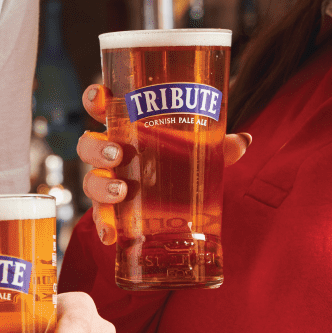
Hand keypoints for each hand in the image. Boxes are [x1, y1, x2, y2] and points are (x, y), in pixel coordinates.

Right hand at [75, 84, 253, 244]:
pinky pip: (101, 217)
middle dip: (96, 147)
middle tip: (118, 154)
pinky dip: (104, 226)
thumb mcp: (200, 148)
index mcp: (124, 126)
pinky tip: (111, 236)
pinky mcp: (112, 209)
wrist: (178, 196)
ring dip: (100, 185)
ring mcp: (107, 181)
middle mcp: (110, 152)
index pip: (100, 106)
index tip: (100, 96)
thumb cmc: (180, 159)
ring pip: (89, 180)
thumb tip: (244, 140)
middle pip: (87, 144)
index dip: (94, 98)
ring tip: (121, 192)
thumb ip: (218, 144)